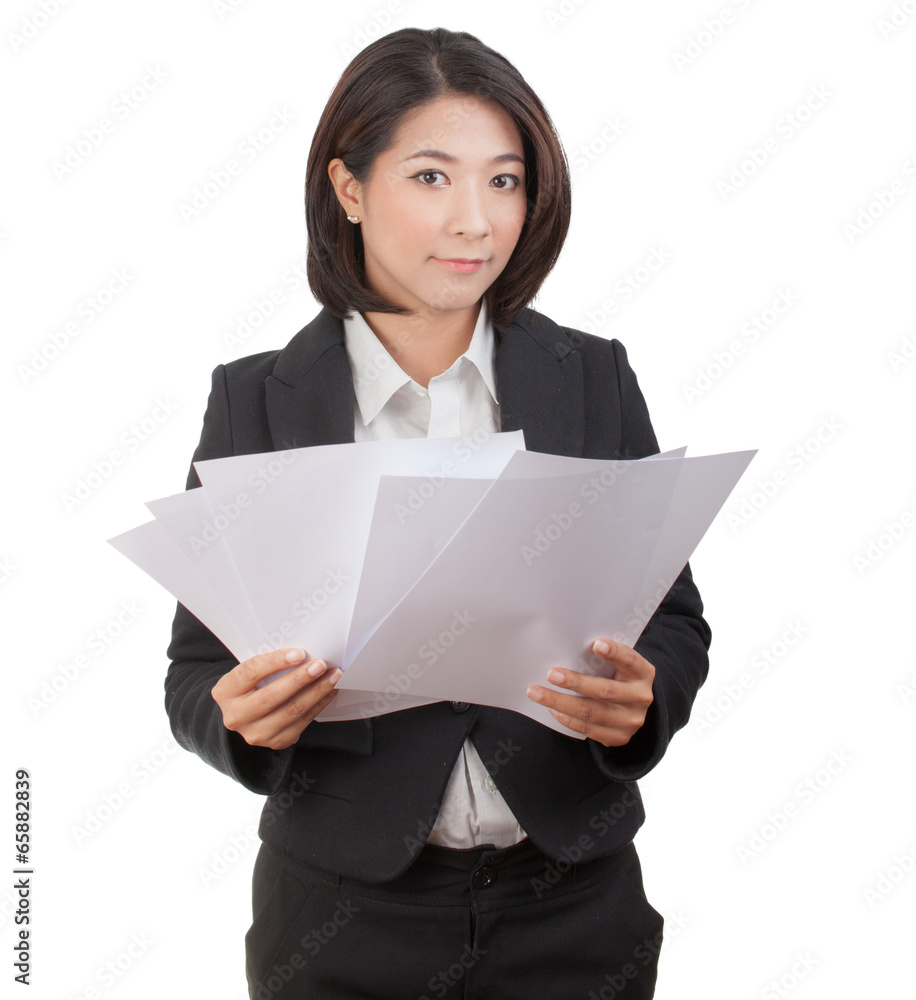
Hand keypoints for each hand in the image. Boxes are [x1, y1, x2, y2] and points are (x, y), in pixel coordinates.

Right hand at [212, 648, 341, 750]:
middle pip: (272, 696)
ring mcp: (256, 733)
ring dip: (316, 692)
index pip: (250, 672)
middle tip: (321, 665)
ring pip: (291, 711)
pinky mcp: (276, 742)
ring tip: (333, 676)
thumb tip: (303, 654)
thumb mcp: (248, 674)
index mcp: (226, 691)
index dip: (275, 662)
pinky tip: (329, 691)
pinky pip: (302, 722)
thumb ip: (267, 665)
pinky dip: (319, 704)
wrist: (244, 716)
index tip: (299, 653)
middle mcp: (237, 716)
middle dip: (300, 679)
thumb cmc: (251, 686)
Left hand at [526, 639, 654, 746]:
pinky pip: (588, 729)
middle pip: (605, 691)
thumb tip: (568, 647)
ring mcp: (630, 721)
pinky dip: (567, 718)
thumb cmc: (620, 677)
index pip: (630, 660)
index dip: (615, 652)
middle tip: (550, 674)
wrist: (637, 709)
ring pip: (591, 712)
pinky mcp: (618, 737)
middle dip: (575, 682)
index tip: (596, 644)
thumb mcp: (621, 666)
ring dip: (560, 702)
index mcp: (643, 674)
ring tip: (536, 692)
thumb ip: (604, 659)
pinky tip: (552, 708)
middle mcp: (640, 698)